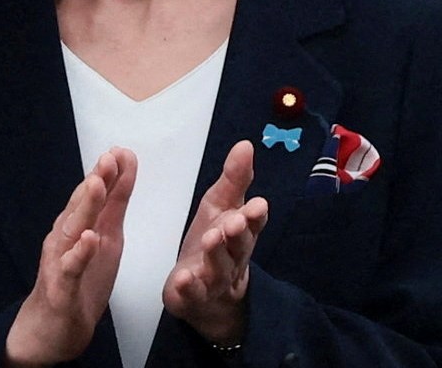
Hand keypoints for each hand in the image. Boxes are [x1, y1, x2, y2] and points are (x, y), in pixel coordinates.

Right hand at [4, 148, 135, 366]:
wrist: (51, 328)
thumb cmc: (78, 282)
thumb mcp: (103, 240)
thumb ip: (111, 207)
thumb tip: (121, 172)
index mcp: (78, 227)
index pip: (94, 197)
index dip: (108, 175)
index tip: (122, 151)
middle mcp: (65, 239)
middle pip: (81, 207)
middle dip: (95, 181)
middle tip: (109, 157)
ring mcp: (60, 262)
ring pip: (72, 231)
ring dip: (84, 207)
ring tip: (97, 185)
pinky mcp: (61, 289)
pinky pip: (69, 269)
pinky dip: (78, 253)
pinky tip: (88, 239)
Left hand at [163, 140, 267, 346]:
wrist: (208, 297)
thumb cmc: (214, 244)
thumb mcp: (221, 208)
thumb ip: (234, 180)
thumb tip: (245, 145)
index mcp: (239, 234)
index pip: (251, 224)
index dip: (255, 216)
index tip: (258, 205)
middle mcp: (231, 258)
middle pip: (239, 247)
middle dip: (239, 234)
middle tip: (236, 222)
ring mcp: (213, 280)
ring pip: (218, 268)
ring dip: (216, 254)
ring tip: (211, 239)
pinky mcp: (192, 297)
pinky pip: (192, 294)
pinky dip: (189, 287)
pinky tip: (184, 278)